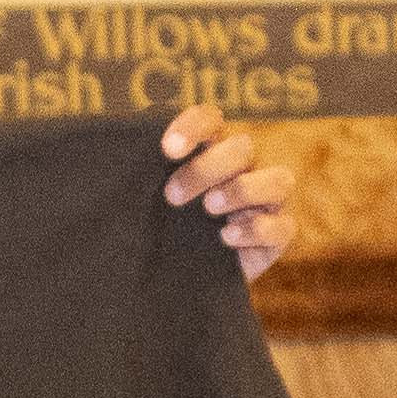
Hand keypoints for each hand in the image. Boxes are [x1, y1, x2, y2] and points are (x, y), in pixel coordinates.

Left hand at [161, 105, 293, 281]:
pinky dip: (255, 229)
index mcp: (215, 150)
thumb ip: (146, 178)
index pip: (211, 120)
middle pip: (243, 148)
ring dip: (241, 190)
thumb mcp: (155, 203)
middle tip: (171, 195)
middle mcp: (247, 169)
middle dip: (206, 169)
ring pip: (278, 180)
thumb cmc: (171, 229)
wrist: (186, 278)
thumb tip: (113, 157)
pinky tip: (226, 237)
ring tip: (209, 209)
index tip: (167, 149)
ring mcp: (269, 201)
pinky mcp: (279, 234)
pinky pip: (283, 226)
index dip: (193, 127)